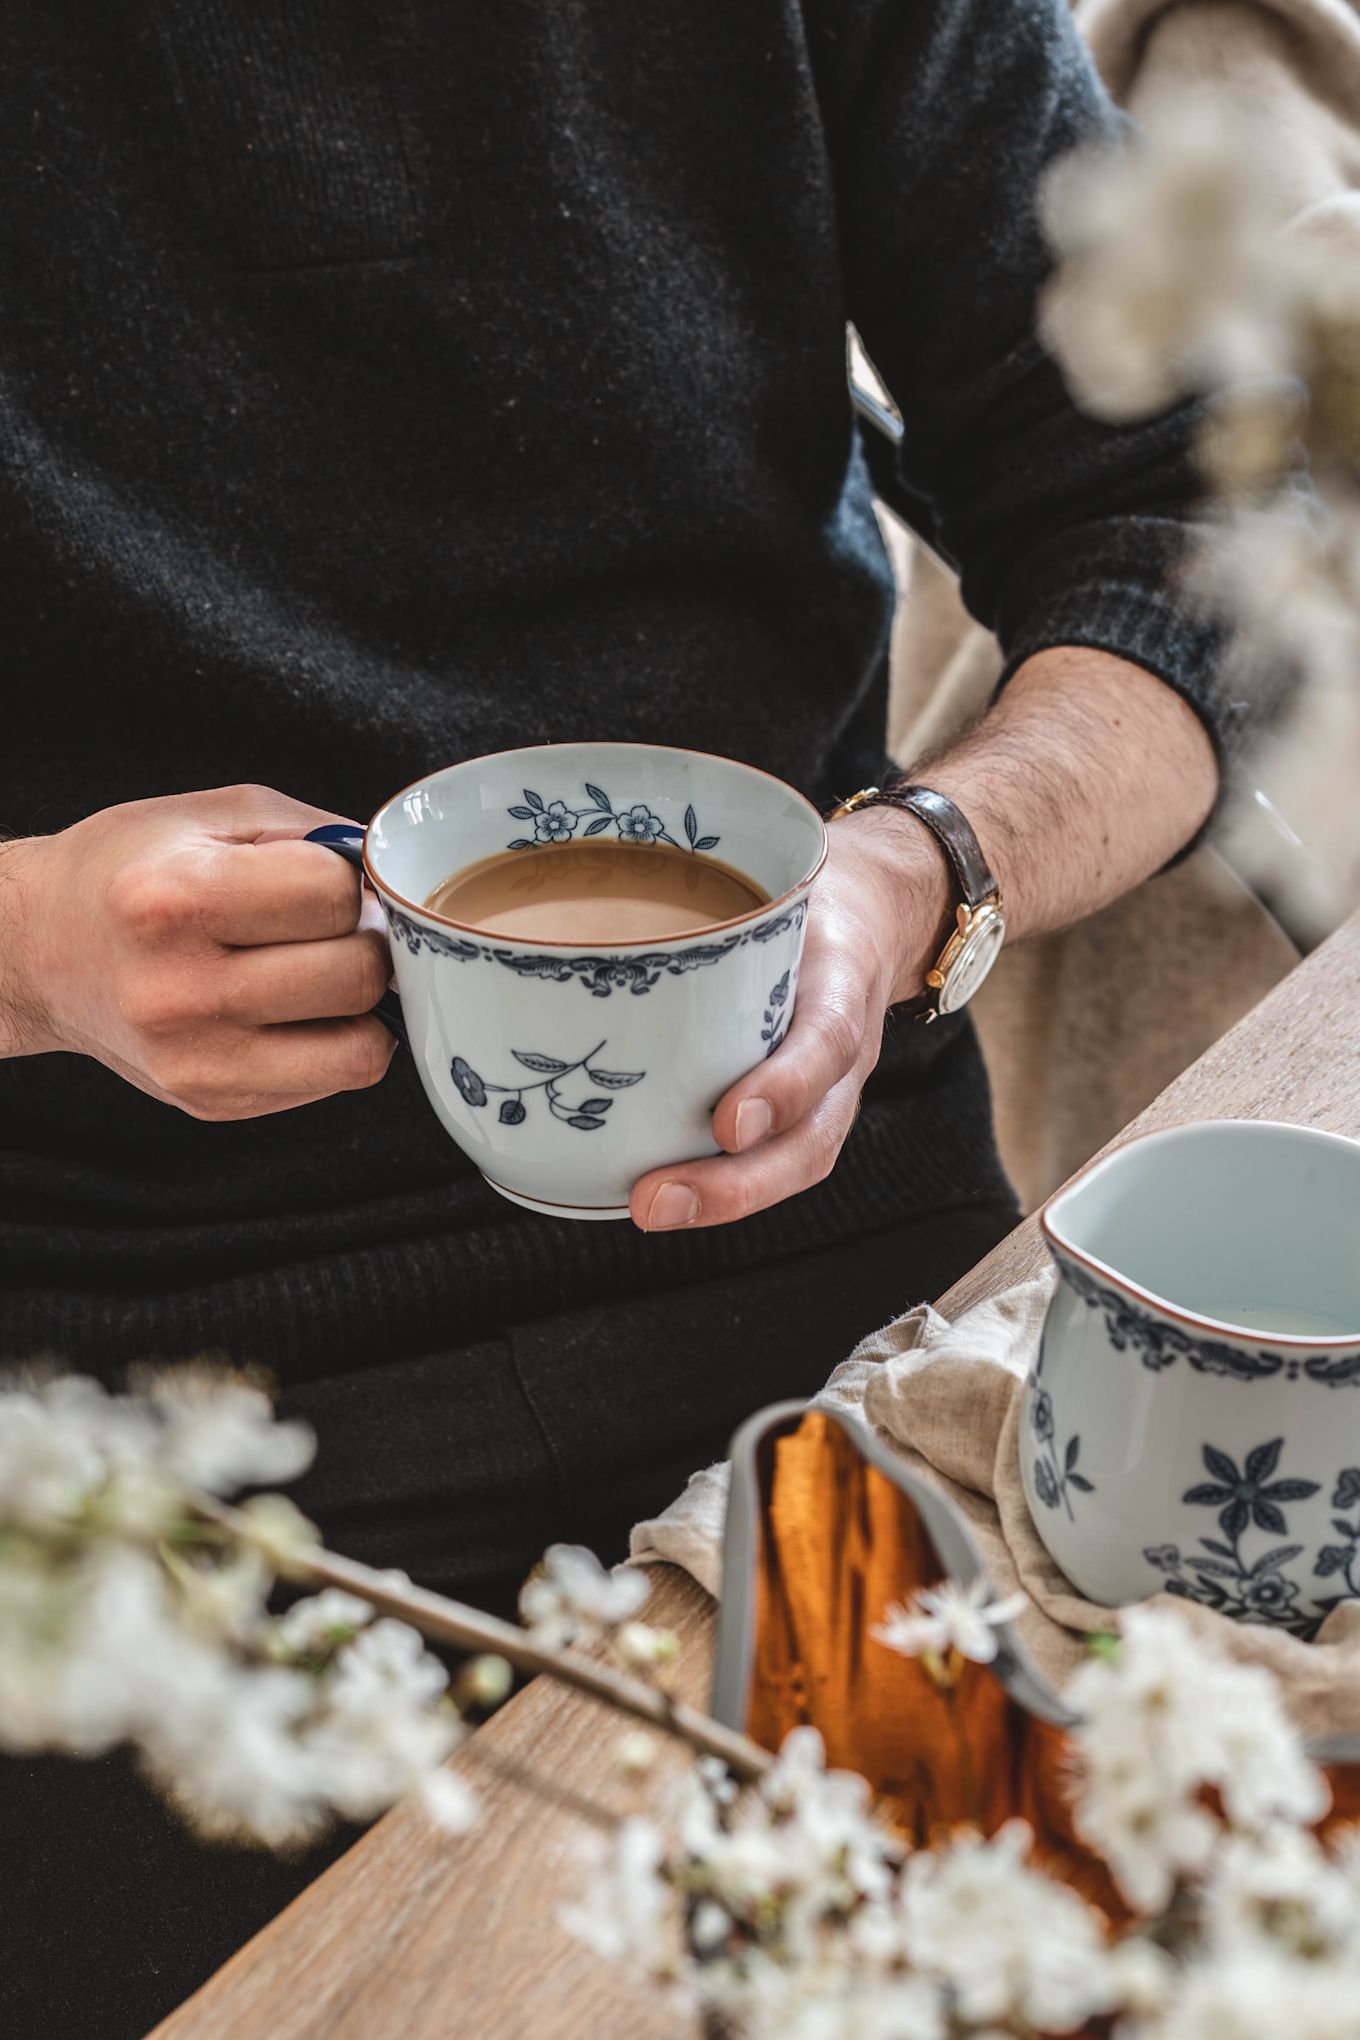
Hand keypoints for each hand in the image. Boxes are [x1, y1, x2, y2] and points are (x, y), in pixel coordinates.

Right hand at [0, 785, 395, 1118]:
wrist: (38, 950)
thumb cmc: (130, 873)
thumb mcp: (212, 818)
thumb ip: (315, 837)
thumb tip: (400, 880)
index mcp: (175, 899)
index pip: (335, 897)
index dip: (349, 882)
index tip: (323, 880)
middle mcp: (180, 991)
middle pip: (358, 977)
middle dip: (366, 944)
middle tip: (331, 930)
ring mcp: (197, 1060)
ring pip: (362, 1049)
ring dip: (362, 1007)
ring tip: (320, 974)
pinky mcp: (213, 1103)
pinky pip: (333, 1081)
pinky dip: (332, 1043)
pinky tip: (288, 1010)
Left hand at [629, 808, 950, 1229]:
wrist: (873, 912)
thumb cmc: (803, 897)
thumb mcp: (778, 877)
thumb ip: (712, 893)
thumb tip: (584, 898)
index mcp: (842, 978)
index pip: (826, 1039)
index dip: (783, 1087)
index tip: (727, 1125)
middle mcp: (846, 1050)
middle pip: (811, 1136)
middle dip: (737, 1183)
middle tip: (654, 1201)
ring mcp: (831, 1091)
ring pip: (796, 1163)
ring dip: (726, 1200)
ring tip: (651, 1211)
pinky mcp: (807, 1111)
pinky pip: (775, 1159)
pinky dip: (722, 1187)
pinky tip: (656, 1196)